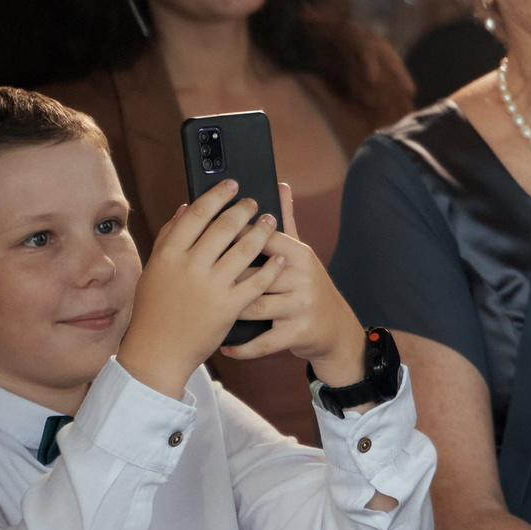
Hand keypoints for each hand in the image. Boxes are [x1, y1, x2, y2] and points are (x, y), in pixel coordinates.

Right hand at [118, 179, 279, 398]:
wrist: (159, 350)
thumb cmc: (155, 308)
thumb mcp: (155, 270)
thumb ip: (169, 238)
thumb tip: (184, 207)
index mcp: (168, 255)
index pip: (196, 215)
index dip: (217, 196)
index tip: (231, 184)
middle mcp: (189, 267)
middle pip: (224, 228)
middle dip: (244, 210)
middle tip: (255, 202)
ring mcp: (210, 287)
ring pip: (244, 250)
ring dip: (262, 232)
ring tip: (271, 221)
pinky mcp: (229, 306)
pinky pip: (256, 280)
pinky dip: (270, 266)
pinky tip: (279, 257)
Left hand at [220, 183, 369, 384]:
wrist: (335, 329)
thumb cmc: (307, 286)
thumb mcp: (300, 253)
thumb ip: (286, 220)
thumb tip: (280, 184)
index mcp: (299, 254)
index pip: (262, 239)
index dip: (232, 237)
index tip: (206, 237)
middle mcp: (302, 278)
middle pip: (251, 272)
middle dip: (222, 276)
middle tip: (195, 278)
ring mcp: (300, 306)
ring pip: (252, 306)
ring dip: (227, 309)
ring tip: (204, 309)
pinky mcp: (297, 333)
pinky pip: (262, 341)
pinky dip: (241, 346)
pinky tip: (223, 343)